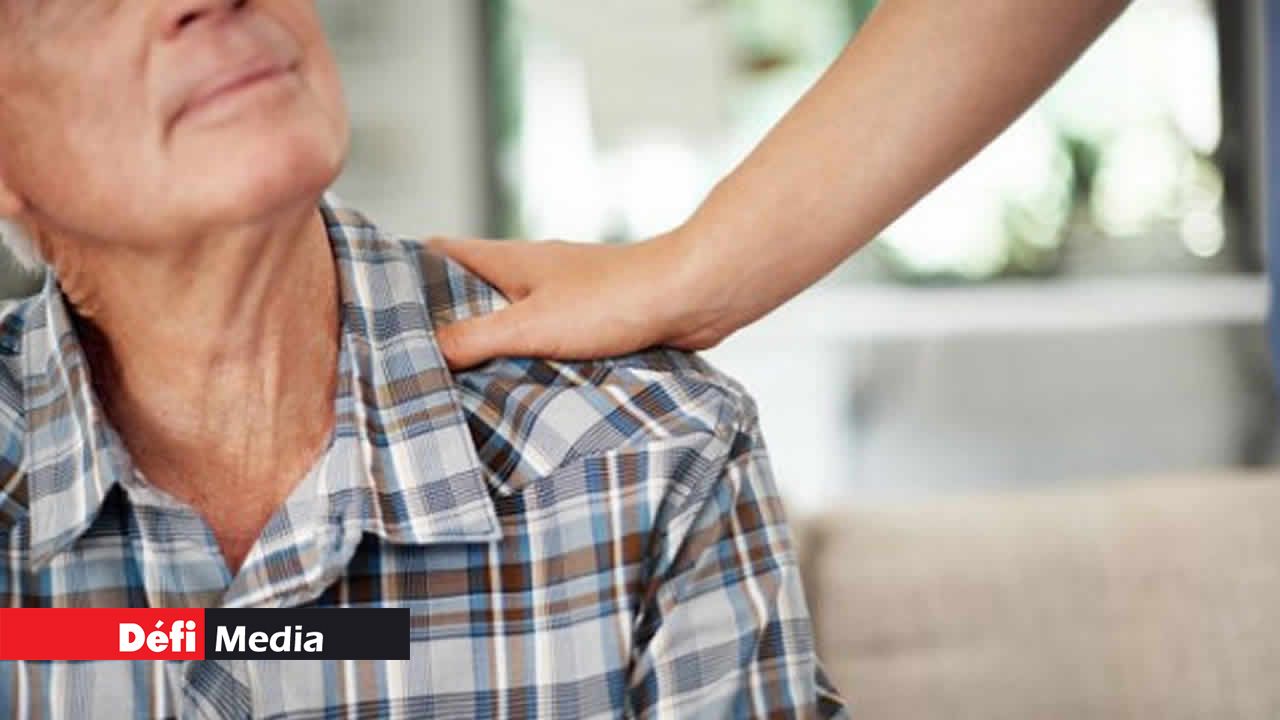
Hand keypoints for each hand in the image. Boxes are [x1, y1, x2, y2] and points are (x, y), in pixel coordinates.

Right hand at [430, 232, 730, 368]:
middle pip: (468, 292)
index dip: (402, 273)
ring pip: (506, 319)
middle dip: (439, 322)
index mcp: (507, 260)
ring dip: (484, 347)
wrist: (691, 297)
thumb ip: (473, 338)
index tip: (371, 304)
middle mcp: (530, 273)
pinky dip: (523, 360)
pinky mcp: (589, 322)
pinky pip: (541, 340)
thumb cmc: (614, 300)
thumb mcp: (529, 324)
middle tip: (406, 362)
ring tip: (450, 386)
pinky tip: (514, 391)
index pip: (438, 253)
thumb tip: (423, 353)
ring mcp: (561, 297)